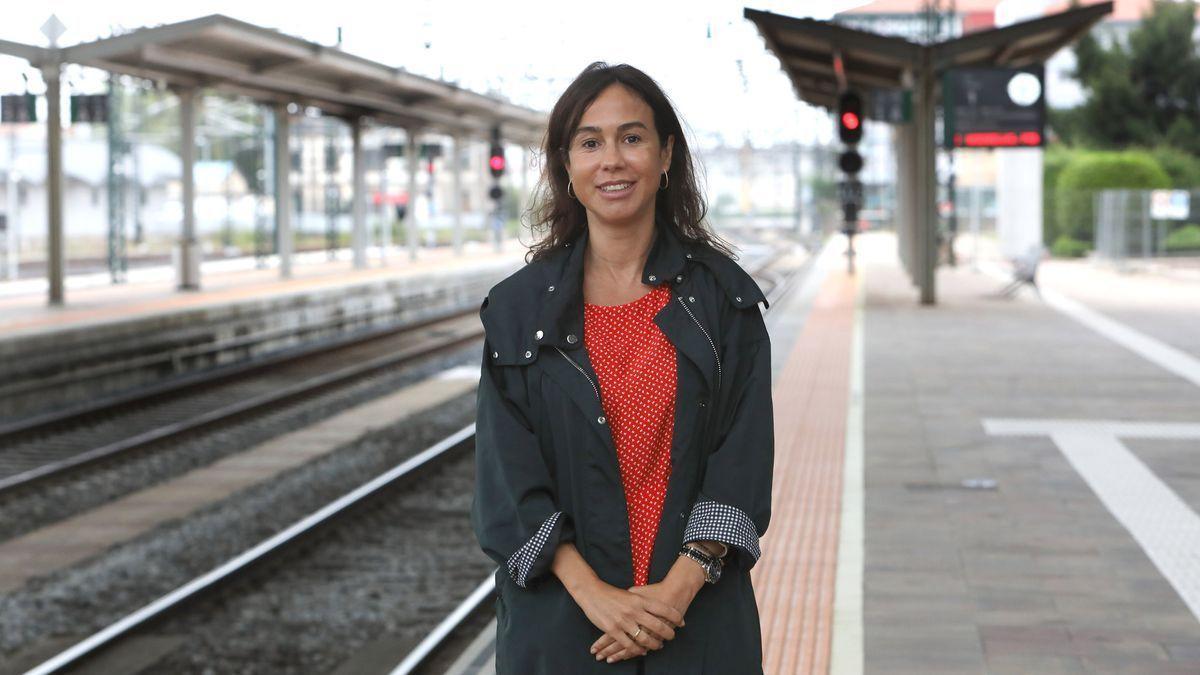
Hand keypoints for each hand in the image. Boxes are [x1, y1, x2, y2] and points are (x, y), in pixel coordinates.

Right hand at [590, 557, 704, 662]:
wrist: (592, 592)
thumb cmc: (612, 593)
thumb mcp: (631, 593)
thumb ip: (643, 599)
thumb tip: (657, 606)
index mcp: (640, 599)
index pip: (663, 609)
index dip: (675, 616)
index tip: (681, 622)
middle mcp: (634, 610)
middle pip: (657, 625)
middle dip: (668, 633)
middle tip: (672, 636)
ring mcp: (623, 621)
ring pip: (644, 637)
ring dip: (654, 644)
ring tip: (659, 646)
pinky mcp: (613, 629)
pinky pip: (628, 644)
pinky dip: (637, 649)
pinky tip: (642, 651)